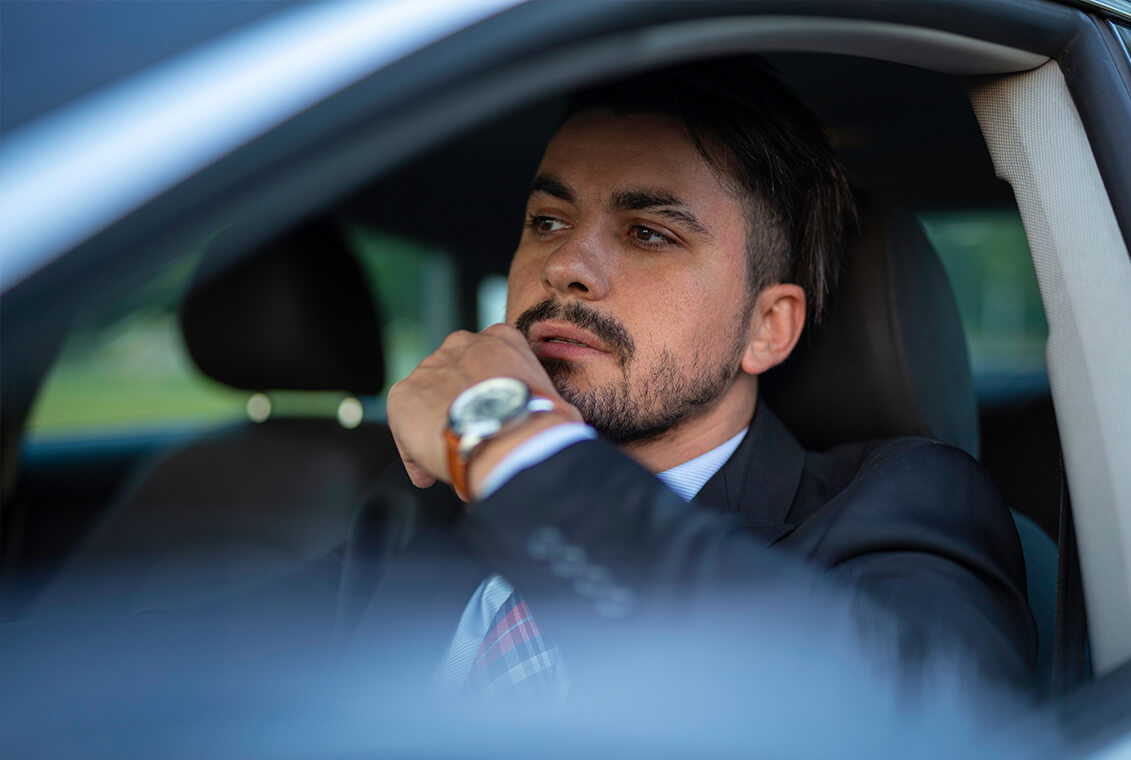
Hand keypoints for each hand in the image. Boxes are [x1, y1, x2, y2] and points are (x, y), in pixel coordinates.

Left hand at [386, 323, 581, 496]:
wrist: (510, 436)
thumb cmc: (543, 423)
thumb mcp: (553, 396)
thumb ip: (542, 400)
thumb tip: (560, 421)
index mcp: (502, 338)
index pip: (487, 362)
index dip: (489, 394)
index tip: (492, 417)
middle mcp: (461, 343)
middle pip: (454, 376)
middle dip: (459, 404)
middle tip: (471, 436)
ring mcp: (429, 367)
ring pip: (429, 400)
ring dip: (437, 426)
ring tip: (450, 458)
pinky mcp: (403, 395)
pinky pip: (405, 427)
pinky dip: (414, 452)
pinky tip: (430, 473)